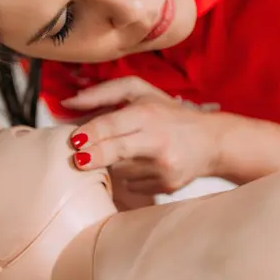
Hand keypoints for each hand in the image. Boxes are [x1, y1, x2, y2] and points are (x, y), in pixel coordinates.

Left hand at [63, 77, 220, 195]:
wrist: (211, 142)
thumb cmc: (168, 113)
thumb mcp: (140, 92)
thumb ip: (104, 93)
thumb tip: (68, 102)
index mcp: (148, 114)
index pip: (113, 124)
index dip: (90, 133)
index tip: (75, 141)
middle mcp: (158, 140)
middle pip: (116, 151)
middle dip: (93, 156)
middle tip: (79, 160)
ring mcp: (163, 166)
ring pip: (120, 171)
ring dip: (115, 164)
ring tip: (131, 152)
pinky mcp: (168, 186)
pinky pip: (132, 185)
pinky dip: (130, 176)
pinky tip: (144, 165)